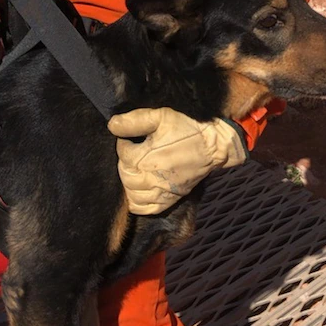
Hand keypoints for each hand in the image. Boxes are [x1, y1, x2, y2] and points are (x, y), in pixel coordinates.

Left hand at [108, 107, 247, 215]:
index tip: (132, 138)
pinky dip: (138, 202)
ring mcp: (161, 191)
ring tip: (137, 169)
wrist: (214, 145)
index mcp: (145, 158)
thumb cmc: (188, 128)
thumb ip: (135, 120)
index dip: (123, 143)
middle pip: (125, 176)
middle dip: (125, 163)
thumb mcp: (161, 116)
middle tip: (134, 152)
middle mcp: (151, 178)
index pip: (122, 154)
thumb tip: (112, 125)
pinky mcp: (170, 199)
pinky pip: (145, 209)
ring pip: (132, 194)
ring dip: (130, 182)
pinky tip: (140, 189)